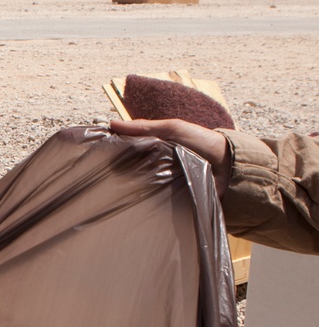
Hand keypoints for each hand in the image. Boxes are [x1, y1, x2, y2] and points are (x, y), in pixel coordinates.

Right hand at [109, 117, 231, 196]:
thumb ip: (144, 127)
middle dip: (118, 173)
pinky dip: (147, 201)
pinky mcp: (170, 201)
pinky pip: (154, 202)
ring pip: (140, 187)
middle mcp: (155, 166)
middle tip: (103, 176)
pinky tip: (135, 201)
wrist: (229, 166)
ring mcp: (162, 184)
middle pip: (131, 170)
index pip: (128, 150)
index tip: (98, 155)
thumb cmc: (202, 142)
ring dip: (131, 187)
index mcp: (154, 148)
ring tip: (115, 190)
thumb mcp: (172, 128)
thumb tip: (111, 125)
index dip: (114, 152)